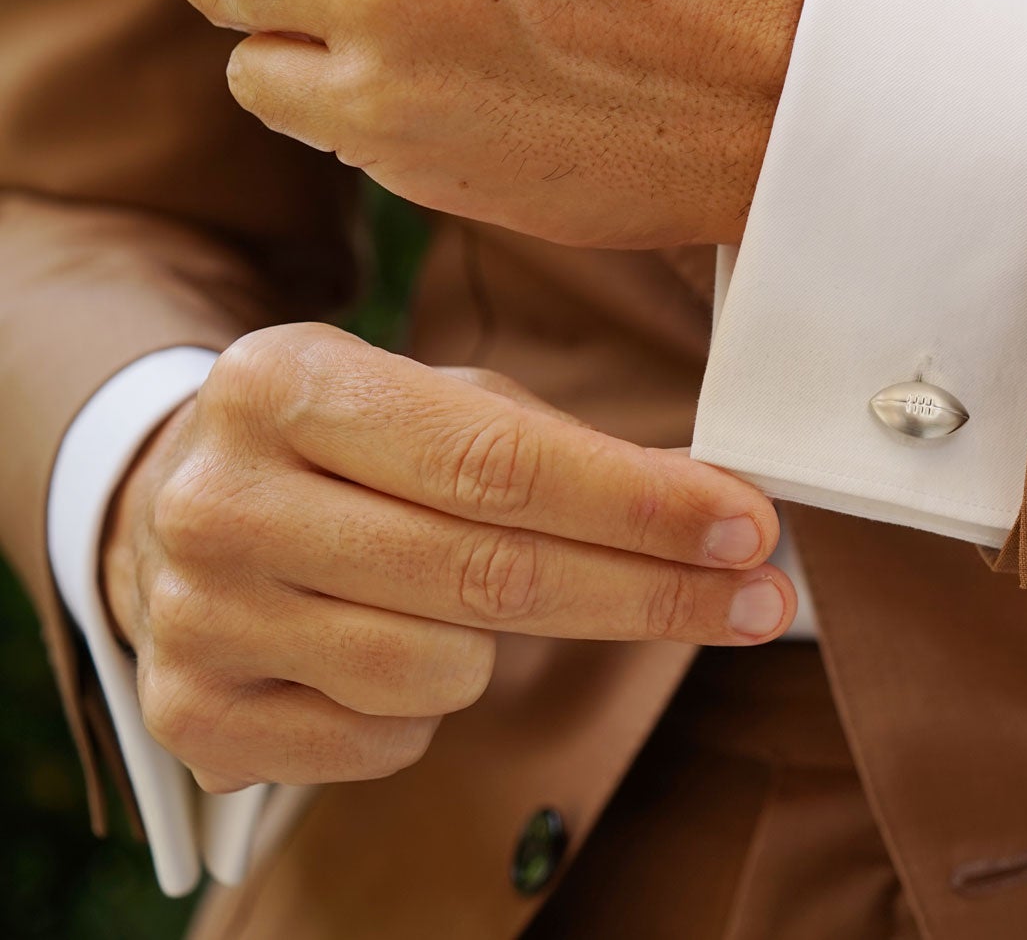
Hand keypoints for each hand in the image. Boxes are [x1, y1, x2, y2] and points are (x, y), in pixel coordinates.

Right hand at [100, 323, 794, 792]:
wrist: (170, 509)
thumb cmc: (348, 450)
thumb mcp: (437, 403)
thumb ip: (568, 449)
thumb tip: (720, 508)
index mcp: (285, 382)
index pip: (498, 462)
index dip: (639, 505)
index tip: (749, 527)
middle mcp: (221, 498)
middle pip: (488, 573)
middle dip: (649, 592)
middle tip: (759, 601)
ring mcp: (195, 614)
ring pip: (439, 669)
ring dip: (494, 649)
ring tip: (458, 600)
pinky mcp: (190, 715)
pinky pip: (385, 739)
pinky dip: (419, 709)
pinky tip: (386, 647)